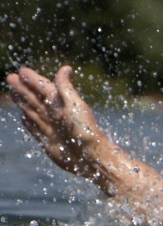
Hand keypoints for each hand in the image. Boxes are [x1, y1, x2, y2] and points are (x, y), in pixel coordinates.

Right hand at [6, 65, 115, 186]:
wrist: (89, 157)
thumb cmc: (84, 130)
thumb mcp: (74, 105)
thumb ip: (65, 88)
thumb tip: (65, 68)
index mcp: (62, 104)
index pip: (44, 88)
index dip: (33, 80)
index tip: (22, 71)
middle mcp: (56, 115)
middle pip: (35, 98)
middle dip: (23, 88)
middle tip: (10, 77)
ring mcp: (51, 127)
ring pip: (32, 111)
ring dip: (22, 101)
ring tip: (12, 92)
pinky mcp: (47, 141)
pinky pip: (34, 128)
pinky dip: (27, 121)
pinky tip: (22, 115)